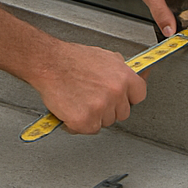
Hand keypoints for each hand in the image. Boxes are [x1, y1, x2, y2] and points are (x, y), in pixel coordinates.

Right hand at [30, 41, 146, 133]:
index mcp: (123, 76)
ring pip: (105, 123)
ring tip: (80, 100)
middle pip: (122, 113)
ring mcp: (101, 108)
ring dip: (94, 117)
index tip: (122, 98)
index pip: (139, 95)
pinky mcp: (85, 121)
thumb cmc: (71, 59)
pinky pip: (88, 130)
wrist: (48, 63)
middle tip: (93, 98)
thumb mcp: (104, 57)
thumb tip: (131, 76)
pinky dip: (78, 124)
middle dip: (109, 108)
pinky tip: (72, 110)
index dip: (129, 97)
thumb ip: (120, 69)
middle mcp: (115, 93)